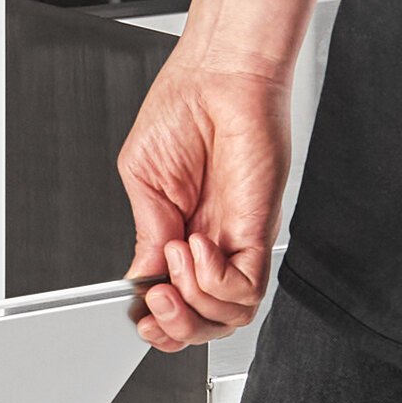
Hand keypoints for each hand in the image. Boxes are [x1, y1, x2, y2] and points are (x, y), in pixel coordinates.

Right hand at [118, 48, 292, 351]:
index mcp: (181, 234)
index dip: (159, 325)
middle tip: (158, 298)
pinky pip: (244, 287)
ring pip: (227, 315)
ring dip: (193, 302)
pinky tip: (197, 248)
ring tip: (178, 257)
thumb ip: (144, 236)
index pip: (176, 304)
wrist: (219, 74)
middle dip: (175, 327)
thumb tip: (142, 277)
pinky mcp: (259, 228)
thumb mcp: (143, 181)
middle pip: (205, 324)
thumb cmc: (184, 107)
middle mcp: (214, 244)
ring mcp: (238, 240)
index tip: (142, 316)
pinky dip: (214, 281)